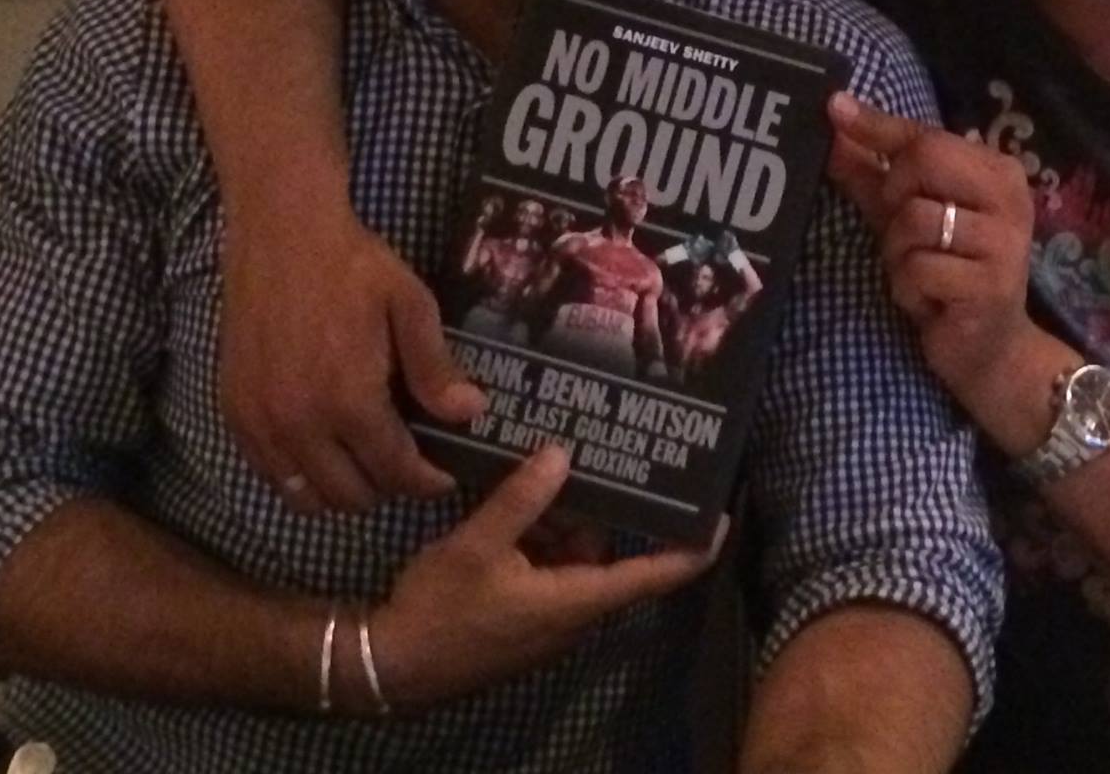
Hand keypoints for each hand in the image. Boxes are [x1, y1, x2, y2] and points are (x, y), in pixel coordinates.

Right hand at [220, 197, 485, 511]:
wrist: (281, 233)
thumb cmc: (353, 266)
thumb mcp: (411, 307)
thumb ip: (435, 368)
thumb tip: (469, 413)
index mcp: (349, 401)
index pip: (394, 470)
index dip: (425, 482)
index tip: (442, 477)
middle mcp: (300, 424)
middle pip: (350, 495)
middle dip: (386, 489)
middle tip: (406, 466)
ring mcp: (260, 421)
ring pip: (304, 495)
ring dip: (340, 491)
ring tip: (365, 466)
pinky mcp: (234, 411)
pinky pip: (268, 471)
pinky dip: (298, 476)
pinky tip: (321, 452)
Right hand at [373, 444, 721, 704]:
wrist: (389, 663)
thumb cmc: (441, 610)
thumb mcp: (477, 547)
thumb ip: (521, 499)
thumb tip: (562, 454)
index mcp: (576, 600)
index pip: (652, 576)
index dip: (691, 550)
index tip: (720, 518)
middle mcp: (572, 610)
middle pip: (605, 549)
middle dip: (596, 504)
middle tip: (598, 447)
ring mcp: (546, 613)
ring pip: (571, 551)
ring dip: (556, 515)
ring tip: (542, 459)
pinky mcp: (522, 611)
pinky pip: (545, 563)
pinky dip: (534, 534)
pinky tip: (512, 495)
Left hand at [825, 93, 1046, 410]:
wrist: (990, 349)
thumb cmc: (948, 272)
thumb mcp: (906, 217)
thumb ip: (872, 172)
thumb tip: (832, 121)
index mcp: (996, 170)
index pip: (925, 136)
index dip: (876, 125)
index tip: (833, 107)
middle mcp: (1009, 197)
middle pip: (922, 162)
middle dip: (894, 198)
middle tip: (907, 234)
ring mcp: (1005, 241)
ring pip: (913, 220)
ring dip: (899, 253)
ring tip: (922, 273)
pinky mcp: (989, 285)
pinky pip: (918, 269)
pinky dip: (909, 289)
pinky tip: (932, 302)